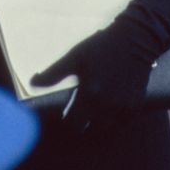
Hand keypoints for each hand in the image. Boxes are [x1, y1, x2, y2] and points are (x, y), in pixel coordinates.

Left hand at [31, 17, 154, 132]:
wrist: (135, 39)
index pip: (75, 124)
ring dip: (99, 122)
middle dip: (84, 123)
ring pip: (107, 127)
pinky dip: (115, 117)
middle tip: (80, 113)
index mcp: (91, 94)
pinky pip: (122, 121)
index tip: (67, 114)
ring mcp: (124, 106)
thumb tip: (32, 83)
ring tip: (94, 111)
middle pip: (91, 129)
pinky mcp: (136, 104)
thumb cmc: (101, 46)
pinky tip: (111, 105)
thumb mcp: (75, 56)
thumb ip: (54, 73)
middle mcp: (108, 105)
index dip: (69, 121)